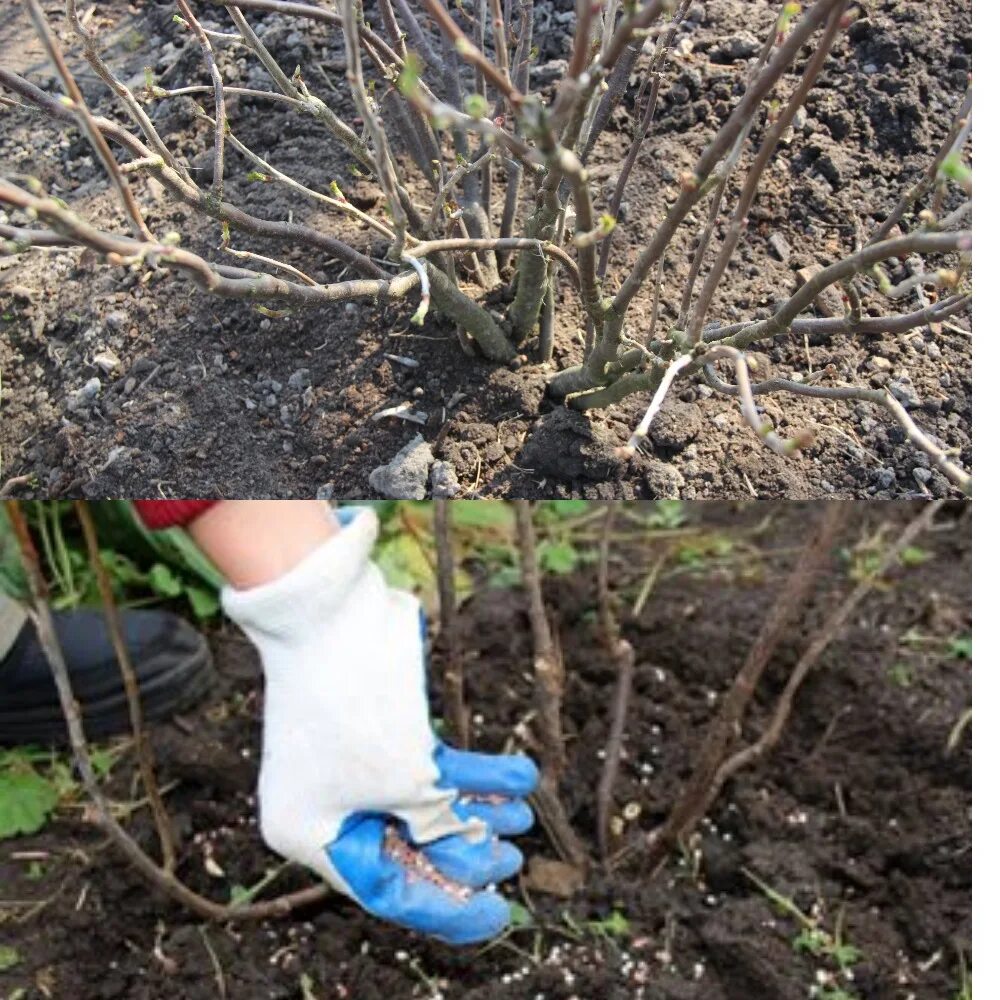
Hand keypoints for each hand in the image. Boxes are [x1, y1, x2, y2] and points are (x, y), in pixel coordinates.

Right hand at [222, 507, 536, 943]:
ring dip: (476, 808)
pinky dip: (471, 772)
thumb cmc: (357, 705)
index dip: (448, 908)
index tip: (498, 916)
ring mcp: (349, 765)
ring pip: (423, 804)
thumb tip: (474, 848)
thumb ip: (441, 825)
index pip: (385, 891)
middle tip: (514, 858)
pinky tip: (518, 775)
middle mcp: (327, 805)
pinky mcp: (374, 730)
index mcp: (312, 835)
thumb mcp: (406, 782)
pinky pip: (427, 764)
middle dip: (466, 853)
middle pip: (407, 847)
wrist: (330, 612)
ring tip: (524, 814)